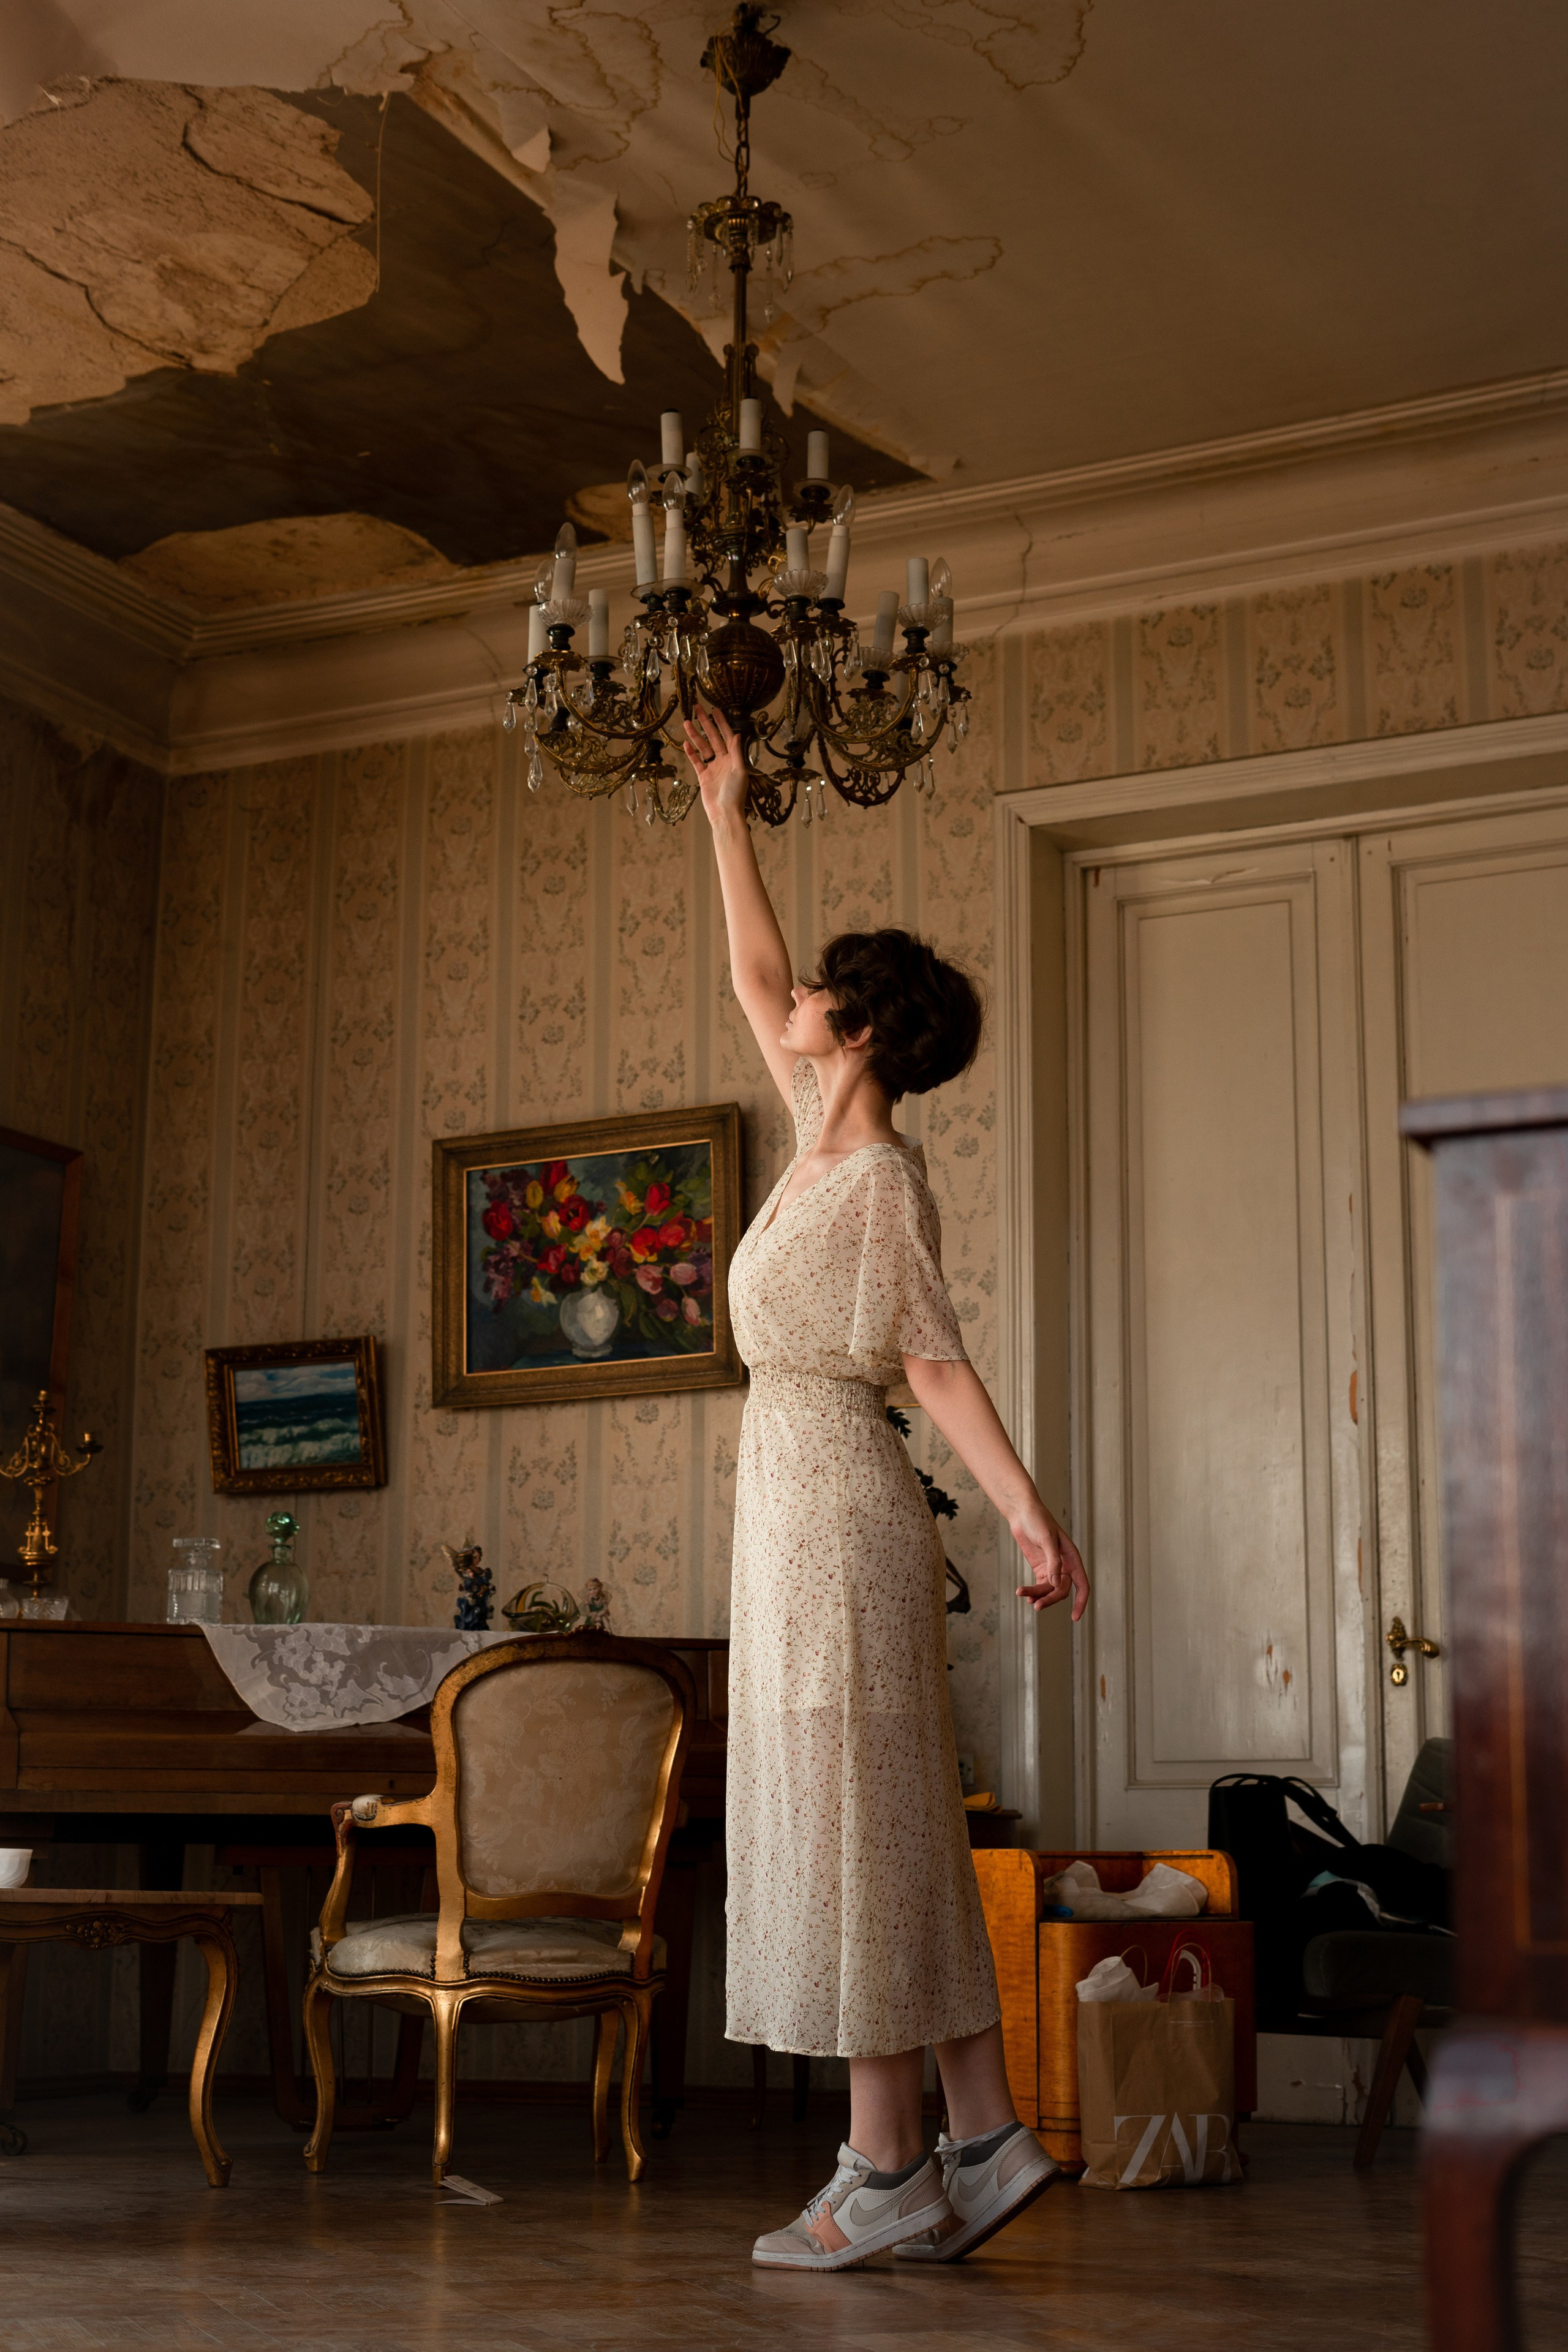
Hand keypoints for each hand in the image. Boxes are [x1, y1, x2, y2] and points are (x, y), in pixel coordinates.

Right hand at [683, 705, 748, 826]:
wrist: (724, 813)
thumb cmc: (735, 794)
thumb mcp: (739, 771)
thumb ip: (737, 752)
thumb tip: (737, 735)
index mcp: (734, 758)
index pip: (727, 735)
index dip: (721, 722)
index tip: (715, 709)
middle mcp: (724, 761)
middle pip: (713, 737)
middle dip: (705, 723)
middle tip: (697, 708)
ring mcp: (713, 768)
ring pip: (703, 747)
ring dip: (695, 735)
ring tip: (686, 722)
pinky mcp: (703, 776)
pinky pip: (697, 761)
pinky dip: (691, 752)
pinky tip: (686, 742)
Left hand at [1011, 1501, 1089, 1620]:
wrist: (1022, 1512)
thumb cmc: (1038, 1521)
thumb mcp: (1047, 1539)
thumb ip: (1053, 1562)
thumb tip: (1056, 1584)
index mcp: (1072, 1558)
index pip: (1082, 1585)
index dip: (1081, 1602)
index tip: (1075, 1618)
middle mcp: (1065, 1565)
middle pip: (1062, 1591)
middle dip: (1050, 1599)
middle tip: (1036, 1606)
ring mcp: (1052, 1568)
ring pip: (1049, 1590)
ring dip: (1038, 1596)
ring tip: (1024, 1597)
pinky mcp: (1040, 1568)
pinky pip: (1039, 1585)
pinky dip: (1032, 1591)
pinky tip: (1024, 1593)